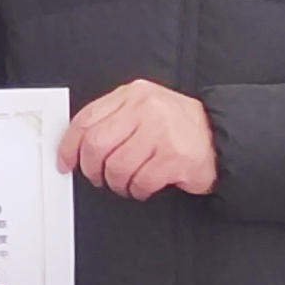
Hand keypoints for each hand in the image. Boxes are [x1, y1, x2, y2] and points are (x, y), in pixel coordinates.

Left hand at [57, 79, 215, 199]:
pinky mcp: (175, 157)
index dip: (69, 145)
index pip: (86, 119)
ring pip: (117, 167)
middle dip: (91, 168)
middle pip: (96, 144)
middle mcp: (146, 109)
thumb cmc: (176, 127)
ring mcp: (161, 132)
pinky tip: (144, 186)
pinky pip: (141, 181)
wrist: (219, 137)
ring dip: (117, 183)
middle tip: (98, 177)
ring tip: (126, 183)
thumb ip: (113, 119)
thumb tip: (76, 145)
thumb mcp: (143, 109)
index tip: (65, 162)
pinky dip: (137, 190)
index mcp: (132, 95)